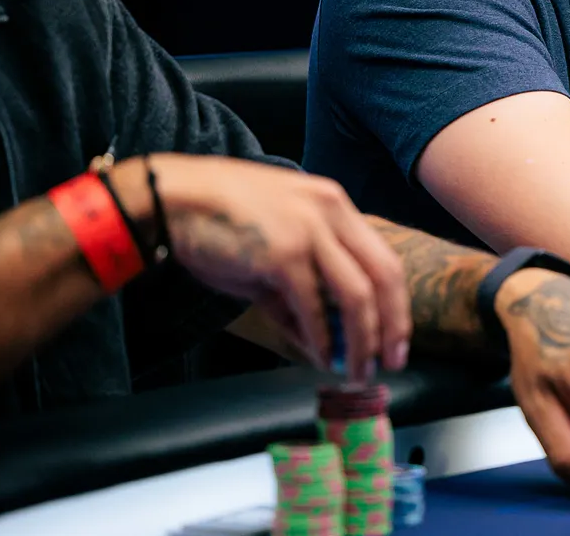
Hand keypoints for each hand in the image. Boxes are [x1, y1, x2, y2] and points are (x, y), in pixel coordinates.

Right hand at [116, 154, 411, 378]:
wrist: (172, 198)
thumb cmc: (218, 224)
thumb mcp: (273, 250)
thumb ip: (301, 292)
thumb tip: (322, 341)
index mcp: (334, 206)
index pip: (383, 258)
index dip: (396, 303)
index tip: (397, 338)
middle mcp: (331, 213)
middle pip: (384, 275)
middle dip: (394, 325)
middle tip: (393, 362)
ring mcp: (310, 230)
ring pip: (357, 295)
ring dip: (363, 341)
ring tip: (359, 371)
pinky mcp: (284, 253)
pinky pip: (314, 306)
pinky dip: (322, 339)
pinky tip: (322, 359)